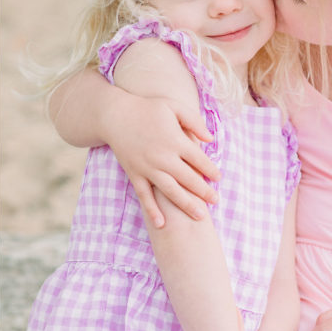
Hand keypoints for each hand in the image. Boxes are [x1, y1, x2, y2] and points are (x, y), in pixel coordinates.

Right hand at [105, 95, 219, 227]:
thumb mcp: (173, 106)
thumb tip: (210, 139)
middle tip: (216, 201)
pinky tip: (161, 224)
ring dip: (186, 205)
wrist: (114, 115)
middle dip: (204, 192)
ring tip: (200, 216)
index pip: (200, 160)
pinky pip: (144, 195)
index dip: (211, 170)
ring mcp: (147, 168)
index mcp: (175, 140)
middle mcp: (163, 157)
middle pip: (189, 179)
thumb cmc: (146, 108)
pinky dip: (152, 210)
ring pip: (171, 191)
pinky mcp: (134, 174)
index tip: (218, 178)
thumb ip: (194, 121)